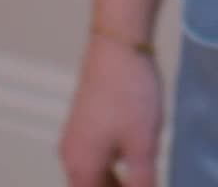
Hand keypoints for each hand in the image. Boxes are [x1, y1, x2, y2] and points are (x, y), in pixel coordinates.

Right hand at [58, 36, 162, 186]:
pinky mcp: (83, 121)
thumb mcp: (142, 145)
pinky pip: (95, 157)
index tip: (144, 185)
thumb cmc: (130, 96)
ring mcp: (75, 137)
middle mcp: (70, 156)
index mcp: (80, 168)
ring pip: (94, 174)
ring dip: (116, 181)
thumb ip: (143, 182)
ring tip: (143, 175)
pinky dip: (112, 166)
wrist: (118, 44)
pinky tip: (134, 156)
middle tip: (146, 181)